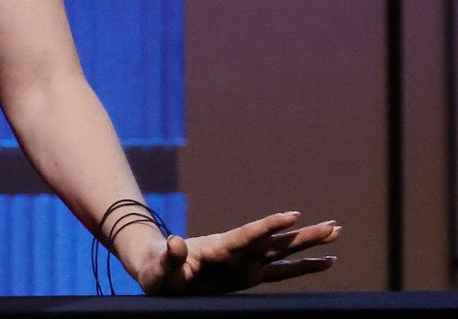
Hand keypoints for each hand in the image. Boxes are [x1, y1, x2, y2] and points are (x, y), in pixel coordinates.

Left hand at [135, 211, 339, 294]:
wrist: (159, 270)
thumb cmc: (158, 267)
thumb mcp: (159, 264)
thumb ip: (169, 255)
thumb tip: (175, 242)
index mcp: (218, 247)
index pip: (248, 234)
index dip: (269, 226)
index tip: (293, 216)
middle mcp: (238, 252)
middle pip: (275, 241)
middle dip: (303, 234)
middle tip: (334, 225)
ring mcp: (246, 263)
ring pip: (283, 252)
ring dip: (308, 244)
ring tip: (336, 233)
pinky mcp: (249, 276)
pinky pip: (281, 272)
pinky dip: (303, 268)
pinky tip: (325, 262)